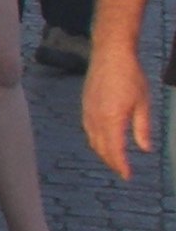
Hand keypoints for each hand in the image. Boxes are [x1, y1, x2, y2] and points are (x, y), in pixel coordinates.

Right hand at [83, 43, 155, 179]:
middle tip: (123, 171)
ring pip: (92, 140)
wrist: (110, 55)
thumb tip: (146, 149)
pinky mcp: (85, 106)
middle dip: (111, 162)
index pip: (115, 150)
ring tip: (114, 159)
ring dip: (102, 152)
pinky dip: (96, 140)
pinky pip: (88, 130)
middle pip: (101, 148)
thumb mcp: (143, 103)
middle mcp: (96, 118)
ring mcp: (87, 112)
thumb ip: (142, 128)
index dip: (121, 165)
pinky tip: (103, 141)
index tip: (128, 176)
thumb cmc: (130, 76)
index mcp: (112, 119)